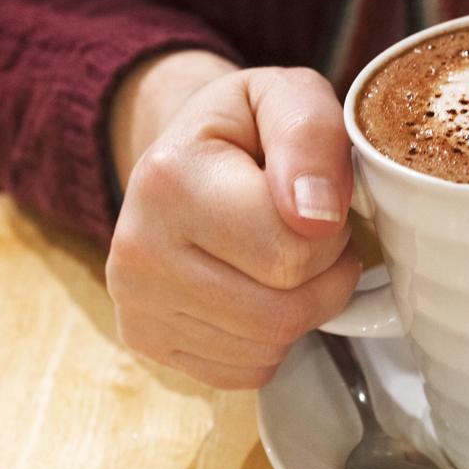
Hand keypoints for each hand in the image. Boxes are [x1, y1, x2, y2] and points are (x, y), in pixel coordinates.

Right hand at [106, 51, 360, 387]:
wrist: (185, 157)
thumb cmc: (245, 129)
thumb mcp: (287, 97)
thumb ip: (311, 136)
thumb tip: (318, 214)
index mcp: (171, 180)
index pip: (294, 251)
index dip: (332, 231)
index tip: (316, 201)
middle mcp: (137, 250)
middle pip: (283, 310)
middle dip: (323, 275)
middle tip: (310, 235)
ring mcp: (136, 303)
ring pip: (269, 346)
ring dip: (302, 308)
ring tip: (283, 257)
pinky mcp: (146, 340)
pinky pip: (246, 371)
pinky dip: (272, 340)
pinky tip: (257, 291)